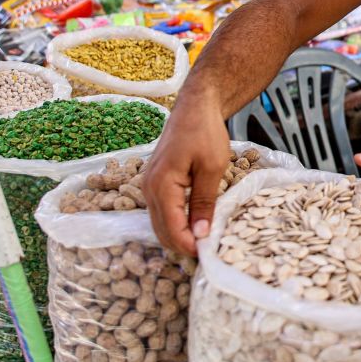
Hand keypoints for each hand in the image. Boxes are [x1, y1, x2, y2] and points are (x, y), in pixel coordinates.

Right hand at [142, 91, 230, 256]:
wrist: (194, 107)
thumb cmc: (205, 132)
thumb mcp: (212, 168)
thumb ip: (204, 202)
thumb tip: (201, 234)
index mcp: (161, 185)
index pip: (172, 228)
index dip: (189, 245)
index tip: (208, 254)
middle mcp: (148, 188)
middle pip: (161, 231)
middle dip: (183, 245)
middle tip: (208, 251)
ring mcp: (148, 186)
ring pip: (160, 223)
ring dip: (179, 235)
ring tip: (204, 241)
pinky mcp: (154, 183)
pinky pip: (162, 211)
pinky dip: (175, 222)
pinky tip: (194, 224)